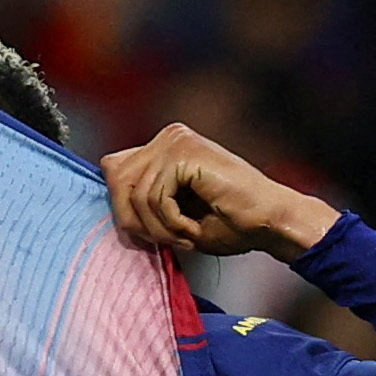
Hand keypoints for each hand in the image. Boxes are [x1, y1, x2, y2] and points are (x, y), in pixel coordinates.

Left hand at [102, 122, 338, 260]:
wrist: (267, 222)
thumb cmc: (226, 222)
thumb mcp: (169, 213)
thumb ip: (139, 197)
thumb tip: (107, 181)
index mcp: (164, 146)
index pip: (113, 169)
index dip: (122, 206)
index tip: (147, 235)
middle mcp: (169, 136)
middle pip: (116, 180)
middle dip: (135, 220)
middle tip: (167, 240)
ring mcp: (177, 140)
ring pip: (135, 194)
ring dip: (158, 228)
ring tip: (185, 236)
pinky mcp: (186, 152)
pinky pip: (155, 197)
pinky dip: (171, 223)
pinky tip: (193, 228)